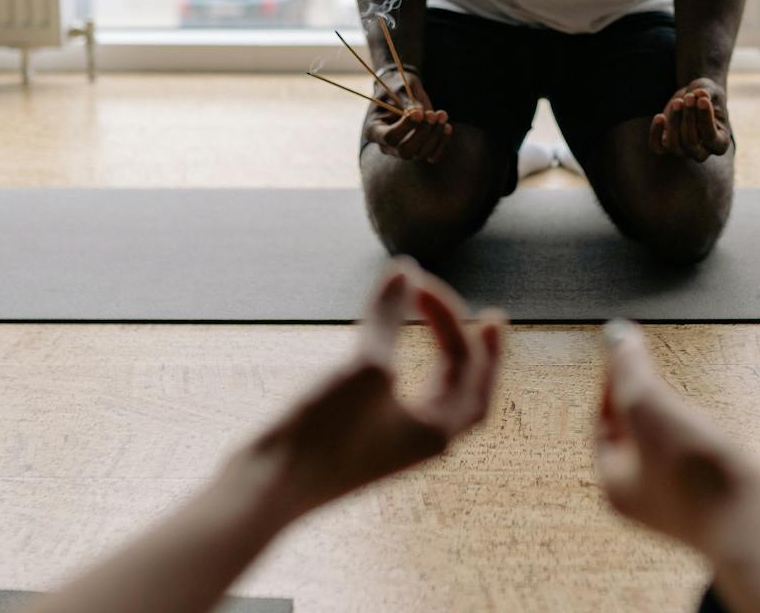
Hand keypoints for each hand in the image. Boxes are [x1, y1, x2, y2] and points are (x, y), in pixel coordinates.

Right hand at [247, 261, 503, 520]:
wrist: (267, 491)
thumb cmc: (323, 432)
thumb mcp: (366, 364)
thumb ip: (388, 316)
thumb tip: (405, 269)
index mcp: (440, 430)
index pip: (466, 362)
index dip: (449, 316)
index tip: (418, 284)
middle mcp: (423, 442)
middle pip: (470, 391)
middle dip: (479, 352)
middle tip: (492, 320)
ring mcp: (393, 447)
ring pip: (439, 401)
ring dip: (447, 363)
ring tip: (449, 335)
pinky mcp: (362, 445)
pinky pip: (405, 406)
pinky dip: (411, 375)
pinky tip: (390, 360)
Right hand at [365, 69, 452, 164]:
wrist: (403, 91)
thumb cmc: (397, 88)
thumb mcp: (400, 89)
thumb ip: (408, 101)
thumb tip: (421, 115)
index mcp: (374, 129)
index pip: (389, 137)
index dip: (406, 127)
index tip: (419, 113)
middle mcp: (387, 145)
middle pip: (405, 151)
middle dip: (422, 133)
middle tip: (433, 114)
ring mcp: (403, 150)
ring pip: (421, 154)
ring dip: (436, 135)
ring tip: (442, 114)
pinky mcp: (418, 150)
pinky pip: (433, 156)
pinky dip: (443, 144)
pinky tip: (447, 127)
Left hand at [594, 320, 759, 560]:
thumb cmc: (698, 480)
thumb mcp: (649, 408)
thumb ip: (631, 369)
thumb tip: (617, 335)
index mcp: (617, 485)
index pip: (601, 425)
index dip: (610, 384)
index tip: (624, 352)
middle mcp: (649, 494)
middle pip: (634, 434)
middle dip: (641, 397)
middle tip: (647, 365)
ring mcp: (687, 493)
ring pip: (670, 442)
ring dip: (674, 413)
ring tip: (678, 390)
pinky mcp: (721, 487)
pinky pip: (702, 450)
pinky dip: (704, 429)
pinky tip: (713, 417)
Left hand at [650, 78, 732, 161]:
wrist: (692, 97)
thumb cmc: (705, 96)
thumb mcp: (711, 90)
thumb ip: (707, 93)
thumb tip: (700, 94)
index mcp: (719, 143)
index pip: (711, 138)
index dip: (705, 119)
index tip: (703, 100)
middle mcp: (702, 151)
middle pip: (691, 144)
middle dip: (688, 119)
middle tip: (689, 97)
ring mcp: (683, 150)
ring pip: (673, 146)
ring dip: (673, 123)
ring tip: (677, 102)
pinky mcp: (666, 144)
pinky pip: (657, 147)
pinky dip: (655, 134)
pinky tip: (660, 116)